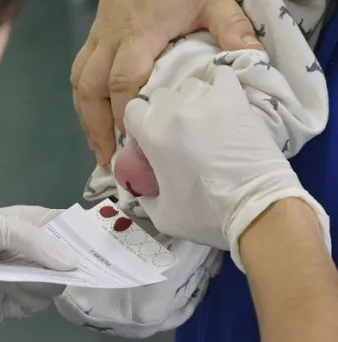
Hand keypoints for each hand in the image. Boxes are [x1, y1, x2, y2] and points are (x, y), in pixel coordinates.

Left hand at [0, 206, 76, 341]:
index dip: (87, 233)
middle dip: (76, 263)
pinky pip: (39, 301)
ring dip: (44, 281)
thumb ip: (31, 239)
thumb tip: (72, 261)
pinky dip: (29, 298)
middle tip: (82, 270)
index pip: (68, 224)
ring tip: (18, 278)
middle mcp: (33, 249)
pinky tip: (8, 291)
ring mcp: (26, 276)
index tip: (107, 245)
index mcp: (29, 223)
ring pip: (58, 281)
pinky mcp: (17, 302)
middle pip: (70, 256)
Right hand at [72, 0, 260, 165]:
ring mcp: (98, 38)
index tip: (133, 143)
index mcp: (139, 36)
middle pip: (91, 88)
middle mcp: (111, 41)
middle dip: (96, 126)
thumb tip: (252, 60)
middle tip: (107, 157)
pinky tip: (91, 116)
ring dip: (85, 116)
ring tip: (96, 146)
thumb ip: (230, 27)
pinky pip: (79, 71)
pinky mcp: (94, 36)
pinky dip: (82, 98)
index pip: (124, 81)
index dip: (124, 114)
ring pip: (80, 81)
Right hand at [122, 66, 329, 268]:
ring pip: (188, 87)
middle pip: (160, 97)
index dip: (139, 124)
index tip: (150, 140)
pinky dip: (218, 86)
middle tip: (178, 136)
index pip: (133, 110)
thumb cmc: (206, 214)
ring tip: (203, 123)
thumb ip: (145, 197)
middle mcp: (175, 110)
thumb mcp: (162, 215)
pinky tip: (221, 104)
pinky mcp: (235, 99)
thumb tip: (143, 189)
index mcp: (153, 134)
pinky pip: (221, 76)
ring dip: (190, 102)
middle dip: (164, 114)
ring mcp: (207, 100)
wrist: (257, 208)